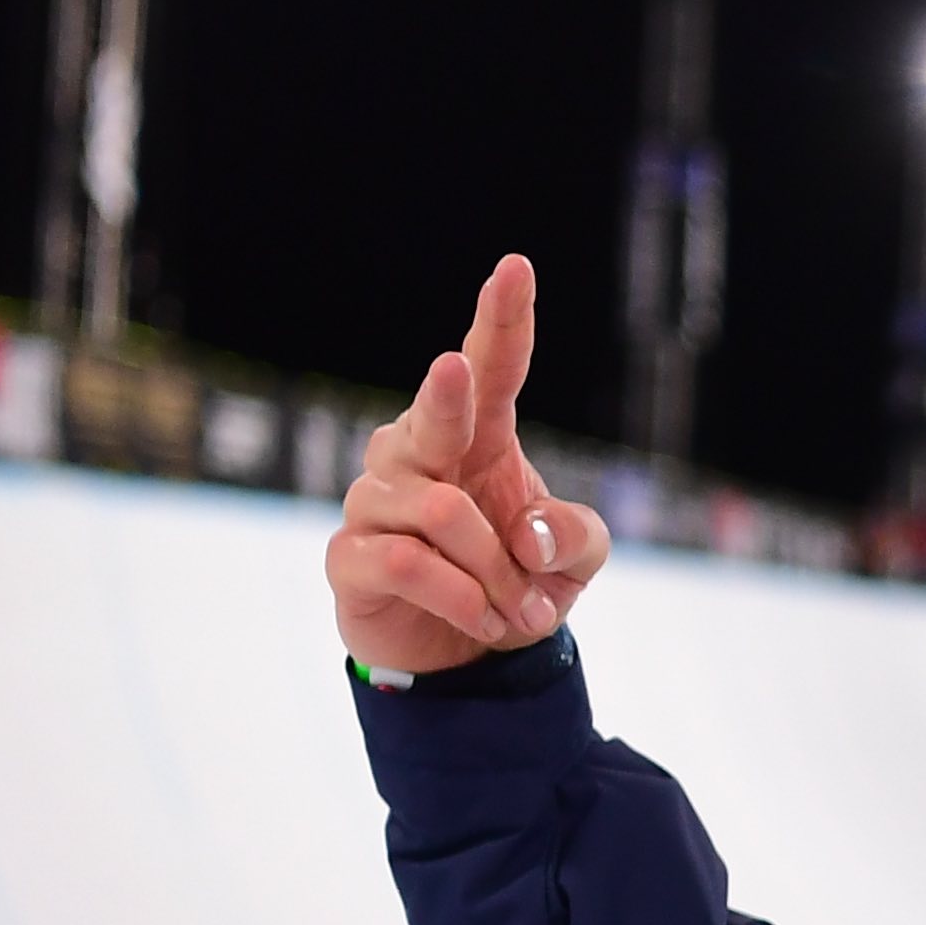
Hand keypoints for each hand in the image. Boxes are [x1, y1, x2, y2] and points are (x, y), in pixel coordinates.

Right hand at [326, 255, 612, 676]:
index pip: (491, 368)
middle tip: (455, 374)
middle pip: (436, 412)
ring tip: (517, 609)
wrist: (464, 657)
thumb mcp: (575, 560)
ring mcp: (377, 500)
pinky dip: (463, 598)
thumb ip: (575, 536)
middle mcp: (418, 452)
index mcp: (479, 435)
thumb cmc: (518, 584)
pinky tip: (483, 620)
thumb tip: (529, 536)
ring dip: (496, 573)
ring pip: (443, 512)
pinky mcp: (350, 553)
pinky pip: (409, 563)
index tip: (516, 267)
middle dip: (446, 392)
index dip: (502, 320)